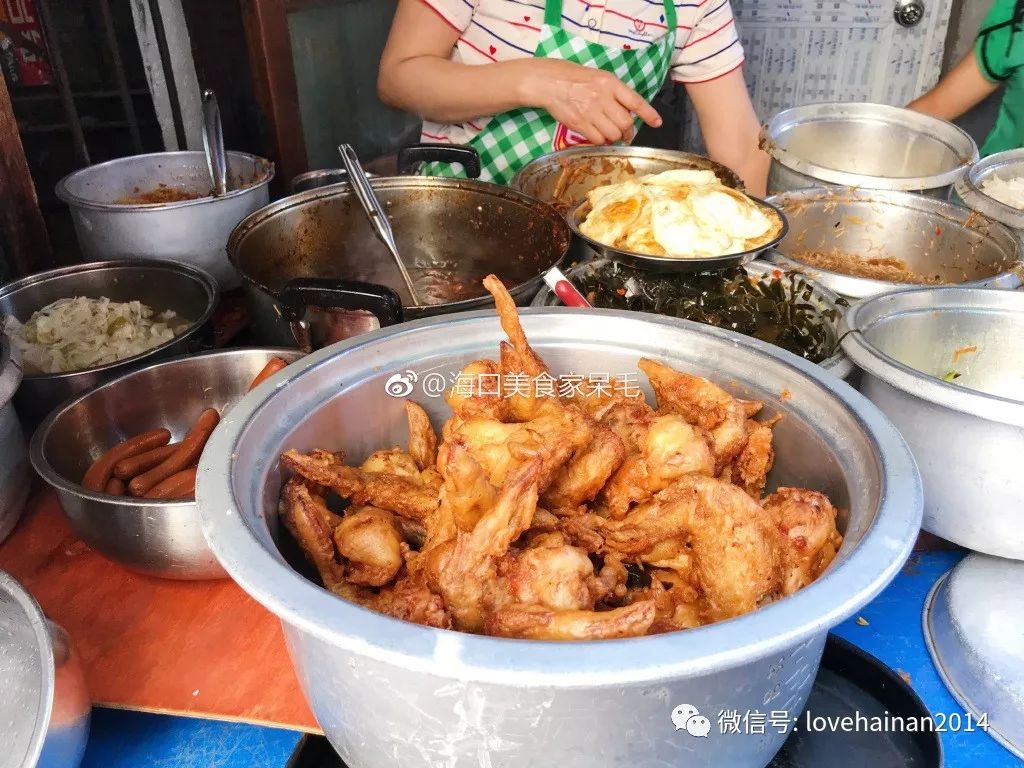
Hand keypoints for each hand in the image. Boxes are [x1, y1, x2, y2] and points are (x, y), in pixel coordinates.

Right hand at [518, 58, 661, 144]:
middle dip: (629, 132)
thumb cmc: (577, 79)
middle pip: (625, 123)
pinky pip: (598, 139)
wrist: (551, 83)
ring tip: (611, 133)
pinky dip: (602, 140)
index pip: (635, 101)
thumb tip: (629, 112)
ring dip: (615, 137)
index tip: (657, 123)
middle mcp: (603, 98)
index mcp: (610, 84)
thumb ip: (616, 93)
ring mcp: (591, 112)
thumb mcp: (601, 78)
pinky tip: (598, 134)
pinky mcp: (580, 124)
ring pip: (613, 133)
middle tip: (627, 134)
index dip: (649, 114)